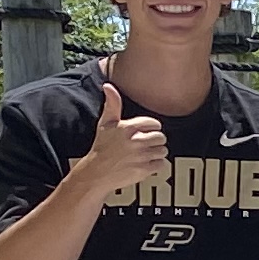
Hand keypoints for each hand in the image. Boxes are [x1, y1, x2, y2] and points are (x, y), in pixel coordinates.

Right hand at [80, 81, 169, 196]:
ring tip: (141, 156)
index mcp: (128, 128)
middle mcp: (135, 141)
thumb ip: (112, 104)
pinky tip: (143, 164)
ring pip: (163, 150)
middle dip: (153, 142)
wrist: (95, 174)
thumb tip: (108, 86)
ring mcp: (141, 156)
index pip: (154, 124)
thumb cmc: (102, 147)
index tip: (142, 134)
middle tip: (142, 146)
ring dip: (155, 154)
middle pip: (161, 137)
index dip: (149, 129)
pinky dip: (155, 166)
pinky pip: (162, 164)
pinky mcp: (144, 169)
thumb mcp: (105, 124)